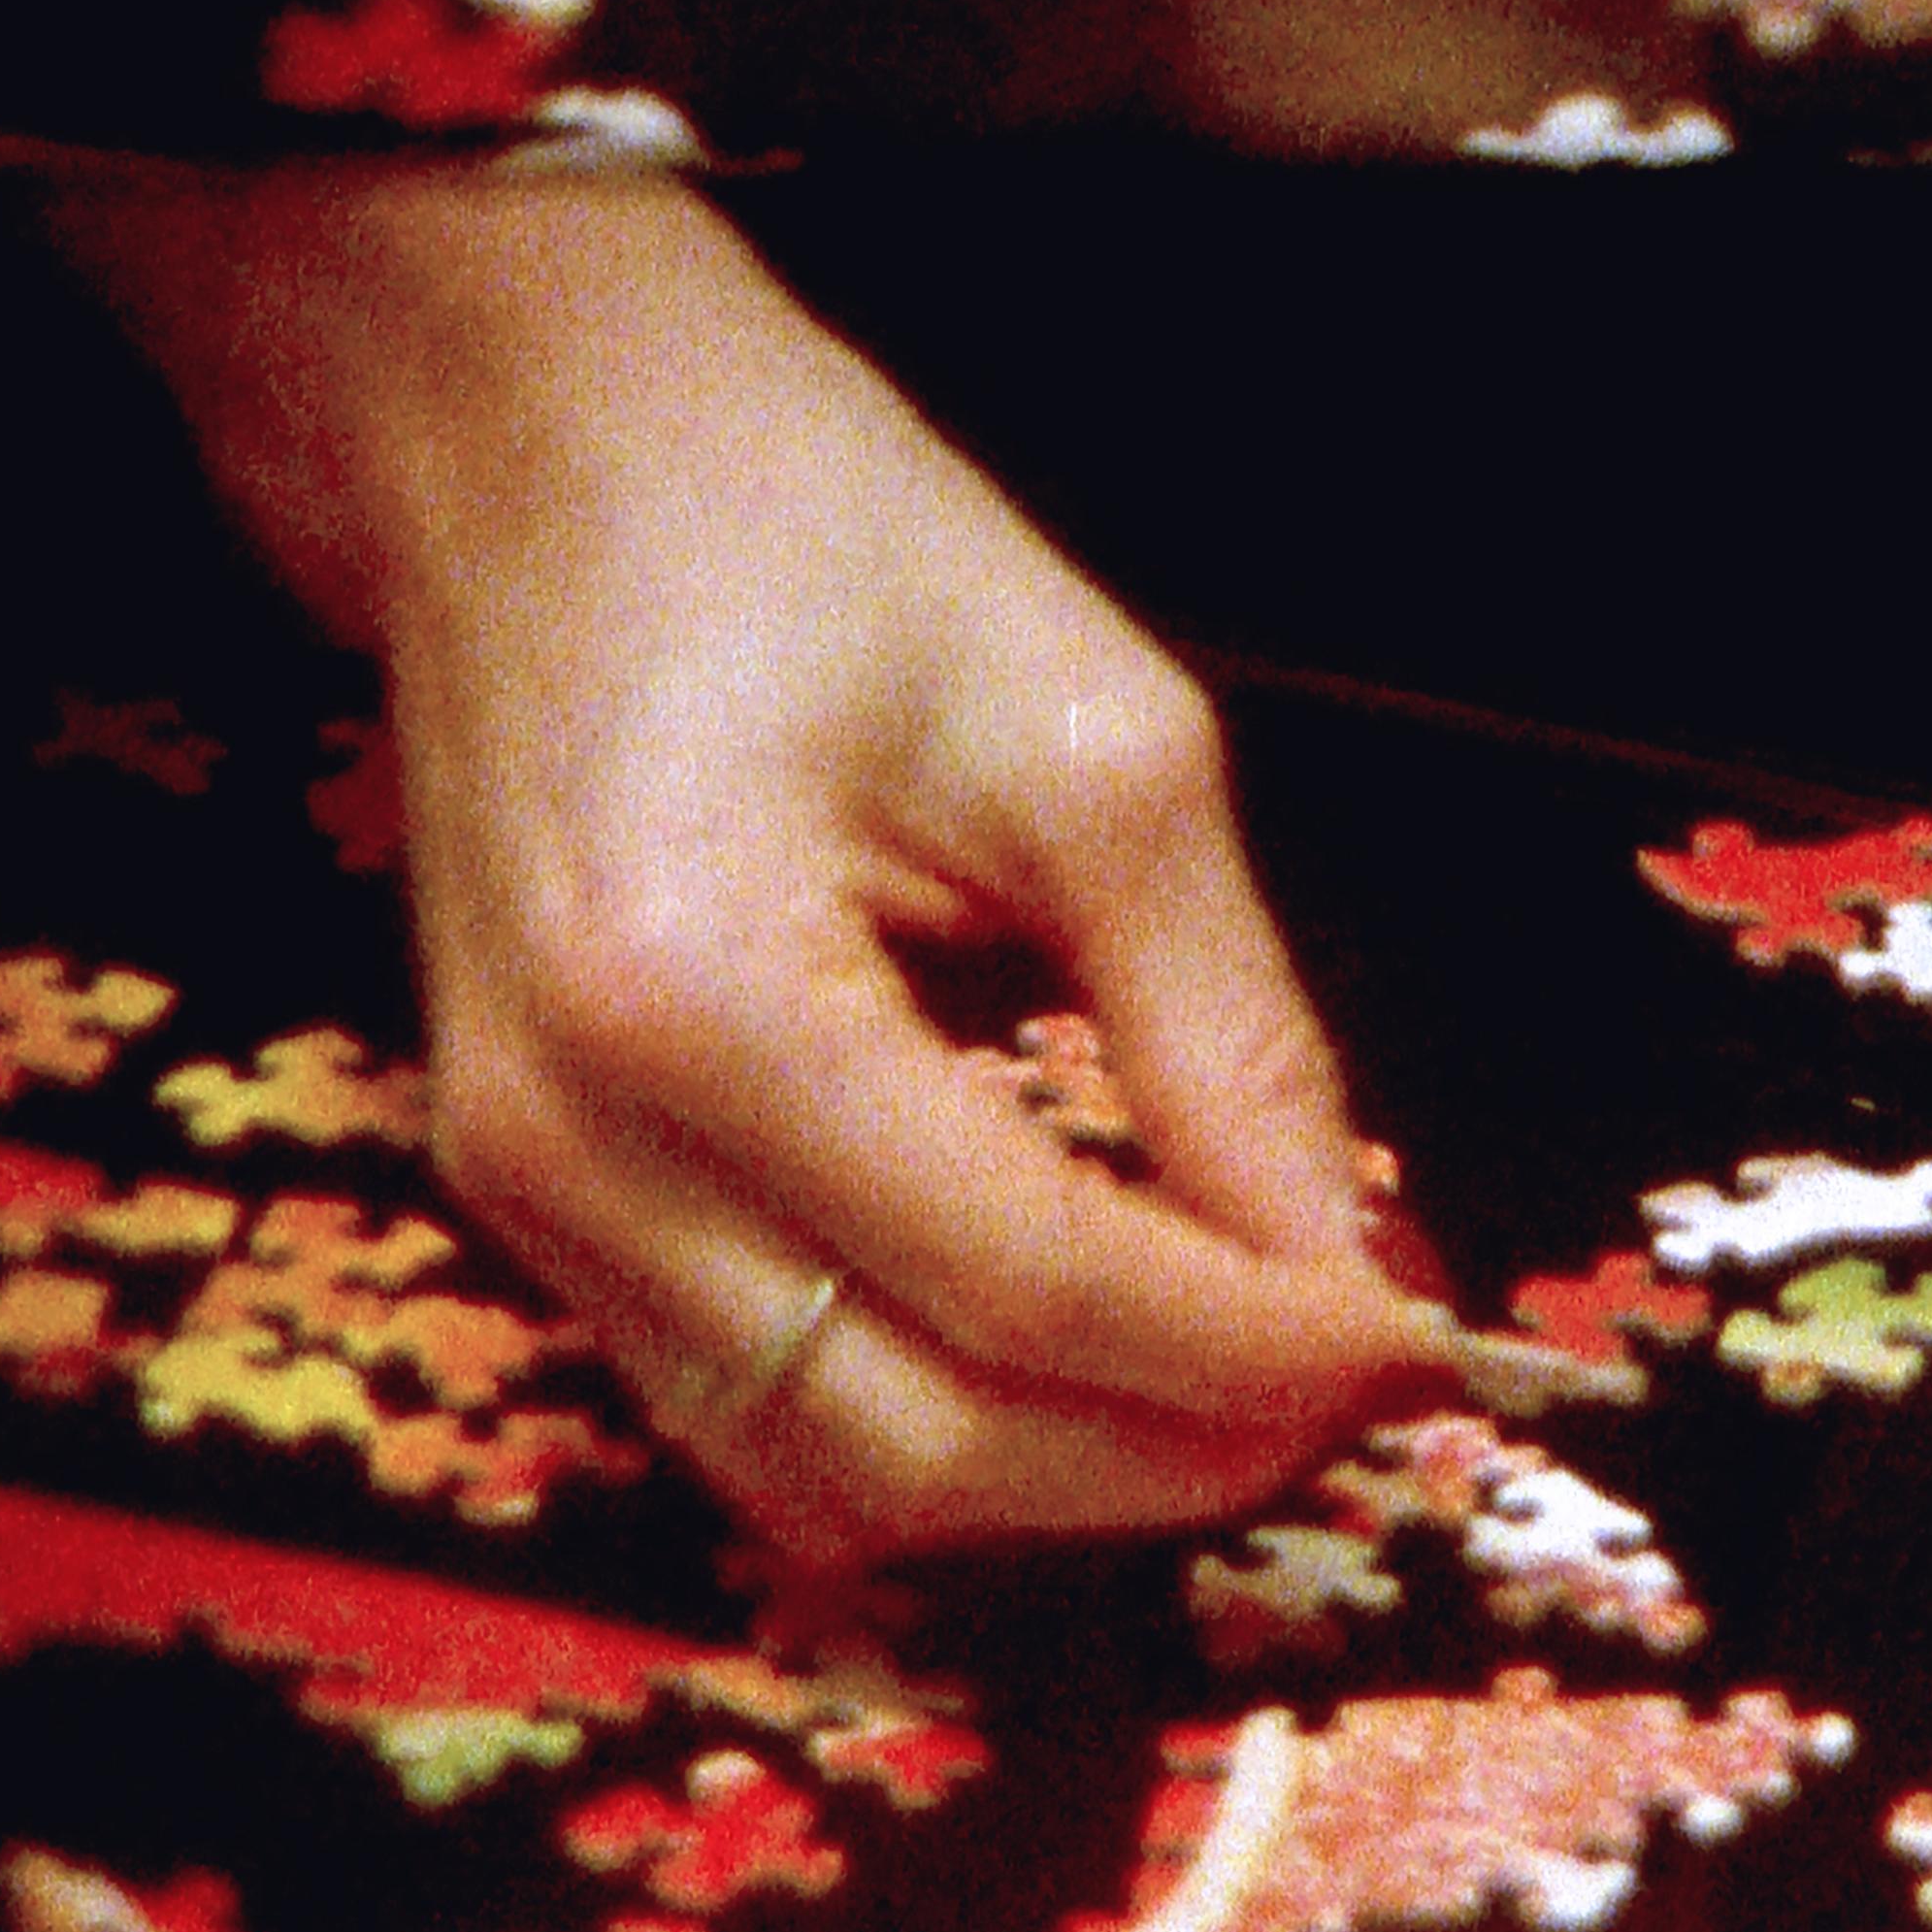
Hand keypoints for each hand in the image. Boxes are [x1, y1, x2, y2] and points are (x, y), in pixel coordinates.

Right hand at [54, 169, 1440, 1555]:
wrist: (526, 452)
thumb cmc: (806, 535)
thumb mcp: (1094, 747)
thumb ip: (1229, 1034)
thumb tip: (1347, 1259)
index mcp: (697, 994)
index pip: (1029, 1282)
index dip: (1247, 1350)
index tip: (1407, 1340)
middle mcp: (572, 1142)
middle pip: (919, 1441)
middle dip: (1168, 1454)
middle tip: (1343, 1388)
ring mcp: (523, 1195)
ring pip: (829, 1478)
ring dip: (1059, 1478)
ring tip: (1231, 1398)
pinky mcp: (532, 1207)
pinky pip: (756, 1417)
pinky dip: (943, 1435)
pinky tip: (1078, 1374)